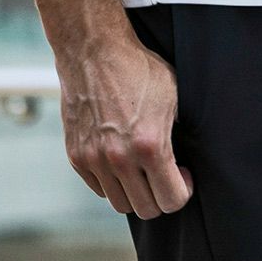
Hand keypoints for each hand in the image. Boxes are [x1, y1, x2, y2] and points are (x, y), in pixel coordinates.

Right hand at [58, 31, 193, 217]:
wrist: (93, 51)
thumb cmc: (138, 69)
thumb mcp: (173, 97)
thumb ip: (177, 133)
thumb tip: (184, 159)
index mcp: (150, 145)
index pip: (171, 200)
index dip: (183, 192)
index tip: (182, 176)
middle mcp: (119, 158)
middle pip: (146, 209)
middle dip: (160, 197)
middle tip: (164, 175)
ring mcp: (94, 159)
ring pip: (120, 203)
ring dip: (135, 193)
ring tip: (142, 170)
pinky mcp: (76, 156)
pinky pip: (99, 188)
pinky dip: (112, 182)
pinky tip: (121, 161)